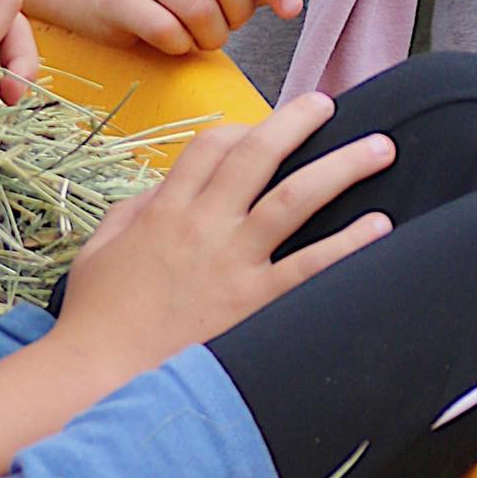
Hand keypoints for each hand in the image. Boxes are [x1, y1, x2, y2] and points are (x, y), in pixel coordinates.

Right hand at [53, 94, 394, 383]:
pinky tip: (380, 225)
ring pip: (295, 197)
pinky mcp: (253, 302)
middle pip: (258, 154)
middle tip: (327, 106)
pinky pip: (309, 265)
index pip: (211, 147)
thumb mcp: (101, 248)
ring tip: (380, 149)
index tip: (261, 131)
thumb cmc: (96, 315)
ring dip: (342, 166)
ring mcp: (232, 262)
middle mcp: (203, 225)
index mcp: (165, 209)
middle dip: (298, 121)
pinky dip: (348, 243)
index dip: (241, 129)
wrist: (98, 372)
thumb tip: (165, 190)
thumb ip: (134, 210)